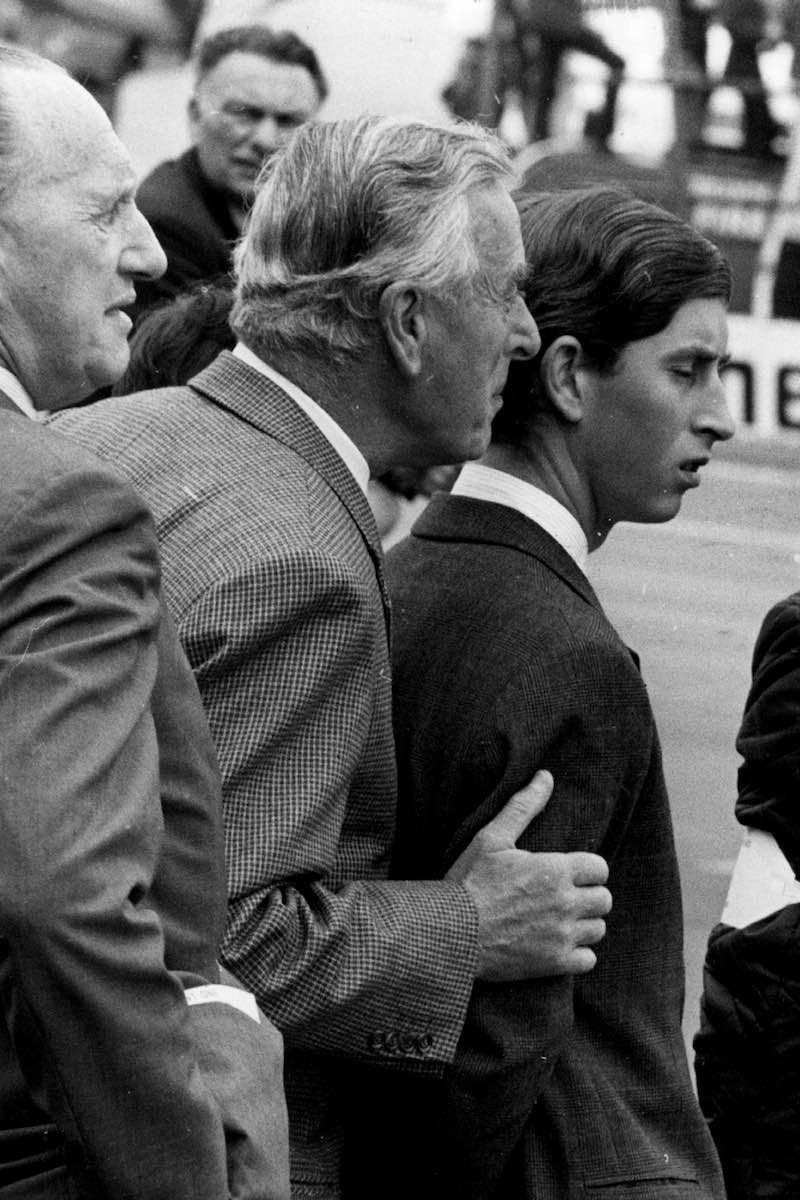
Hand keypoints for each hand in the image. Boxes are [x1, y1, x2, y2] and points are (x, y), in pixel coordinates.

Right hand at [446, 770, 610, 981]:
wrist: (451, 934)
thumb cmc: (469, 882)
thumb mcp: (492, 838)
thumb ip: (523, 807)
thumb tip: (545, 777)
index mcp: (554, 869)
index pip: (599, 868)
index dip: (586, 870)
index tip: (568, 873)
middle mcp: (565, 902)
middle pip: (604, 899)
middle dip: (588, 896)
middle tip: (564, 897)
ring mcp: (562, 935)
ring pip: (598, 929)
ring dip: (583, 924)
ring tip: (560, 920)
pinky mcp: (554, 963)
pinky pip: (588, 959)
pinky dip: (578, 954)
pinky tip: (557, 944)